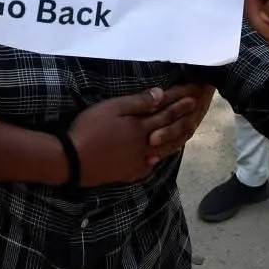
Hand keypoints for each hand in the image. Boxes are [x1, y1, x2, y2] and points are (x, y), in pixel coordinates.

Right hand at [67, 85, 203, 185]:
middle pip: (168, 132)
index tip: (193, 97)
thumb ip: (137, 102)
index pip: (164, 113)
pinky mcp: (126, 173)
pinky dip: (155, 162)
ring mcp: (136, 162)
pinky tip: (156, 160)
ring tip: (184, 136)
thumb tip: (160, 94)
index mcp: (140, 127)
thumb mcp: (112, 108)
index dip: (179, 104)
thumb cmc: (89, 129)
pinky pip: (147, 168)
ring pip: (161, 151)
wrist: (73, 161)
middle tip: (196, 113)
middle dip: (182, 120)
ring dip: (174, 141)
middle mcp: (143, 145)